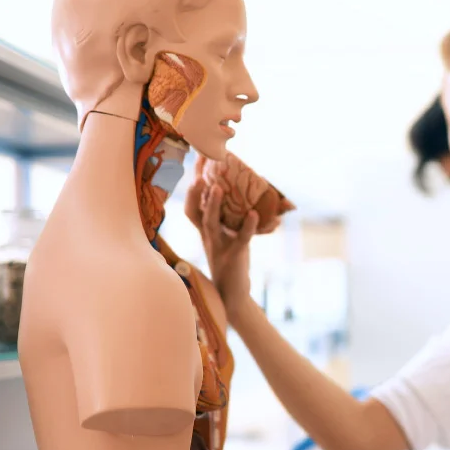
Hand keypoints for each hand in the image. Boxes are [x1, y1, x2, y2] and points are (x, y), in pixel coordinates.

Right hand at [185, 173, 263, 310]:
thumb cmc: (233, 260)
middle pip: (196, 208)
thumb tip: (252, 191)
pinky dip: (247, 227)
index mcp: (206, 228)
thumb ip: (235, 216)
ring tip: (219, 187)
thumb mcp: (230, 235)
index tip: (199, 156)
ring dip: (214, 205)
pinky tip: (255, 215)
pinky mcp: (233, 256)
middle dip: (197, 187)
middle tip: (201, 166)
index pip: (195, 201)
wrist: (234, 294)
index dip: (195, 180)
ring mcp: (217, 246)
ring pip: (211, 223)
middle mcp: (207, 234)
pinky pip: (240, 239)